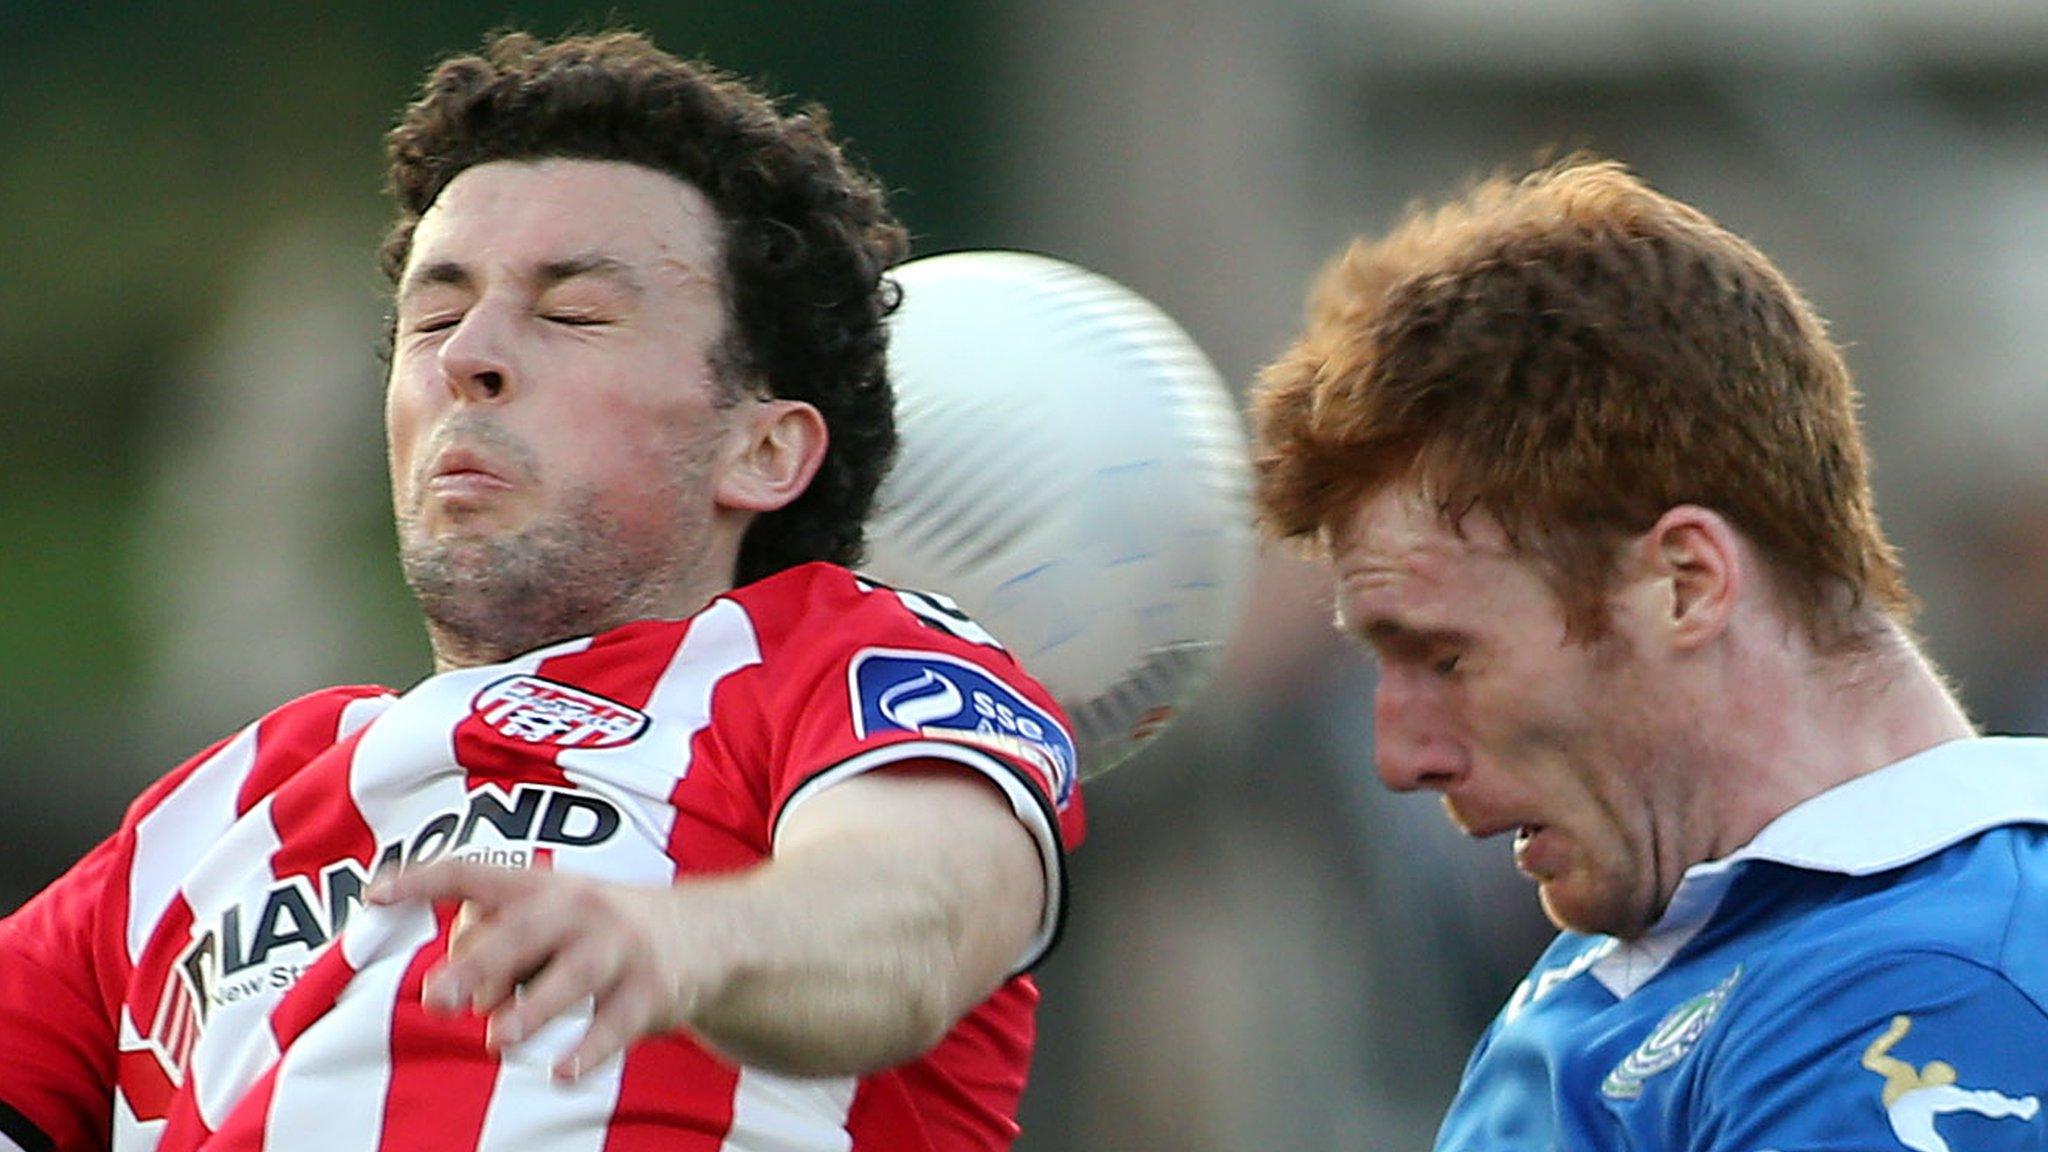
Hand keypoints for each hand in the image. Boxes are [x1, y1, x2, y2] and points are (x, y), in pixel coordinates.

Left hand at [367, 862, 728, 1080]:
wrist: (708, 935)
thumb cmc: (601, 933)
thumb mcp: (551, 922)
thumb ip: (496, 948)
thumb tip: (450, 994)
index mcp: (542, 887)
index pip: (474, 873)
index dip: (423, 880)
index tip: (374, 896)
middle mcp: (579, 909)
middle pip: (522, 931)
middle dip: (479, 964)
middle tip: (438, 999)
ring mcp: (619, 948)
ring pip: (572, 978)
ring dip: (535, 1009)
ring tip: (500, 1039)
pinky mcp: (651, 991)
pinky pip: (616, 1024)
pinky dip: (590, 1051)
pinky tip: (563, 1074)